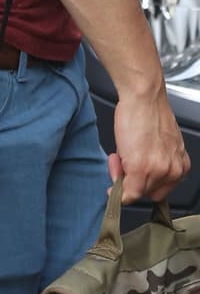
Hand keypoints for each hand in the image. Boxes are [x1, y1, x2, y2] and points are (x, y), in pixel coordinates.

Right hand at [109, 87, 189, 202]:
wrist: (144, 98)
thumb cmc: (148, 115)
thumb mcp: (158, 143)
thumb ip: (154, 162)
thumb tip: (136, 177)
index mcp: (180, 165)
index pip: (159, 189)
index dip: (142, 180)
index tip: (131, 170)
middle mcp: (174, 171)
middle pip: (147, 192)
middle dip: (131, 179)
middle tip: (123, 159)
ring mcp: (158, 171)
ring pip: (135, 192)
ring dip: (121, 177)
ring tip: (121, 154)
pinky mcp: (141, 170)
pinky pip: (128, 195)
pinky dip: (117, 192)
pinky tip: (114, 173)